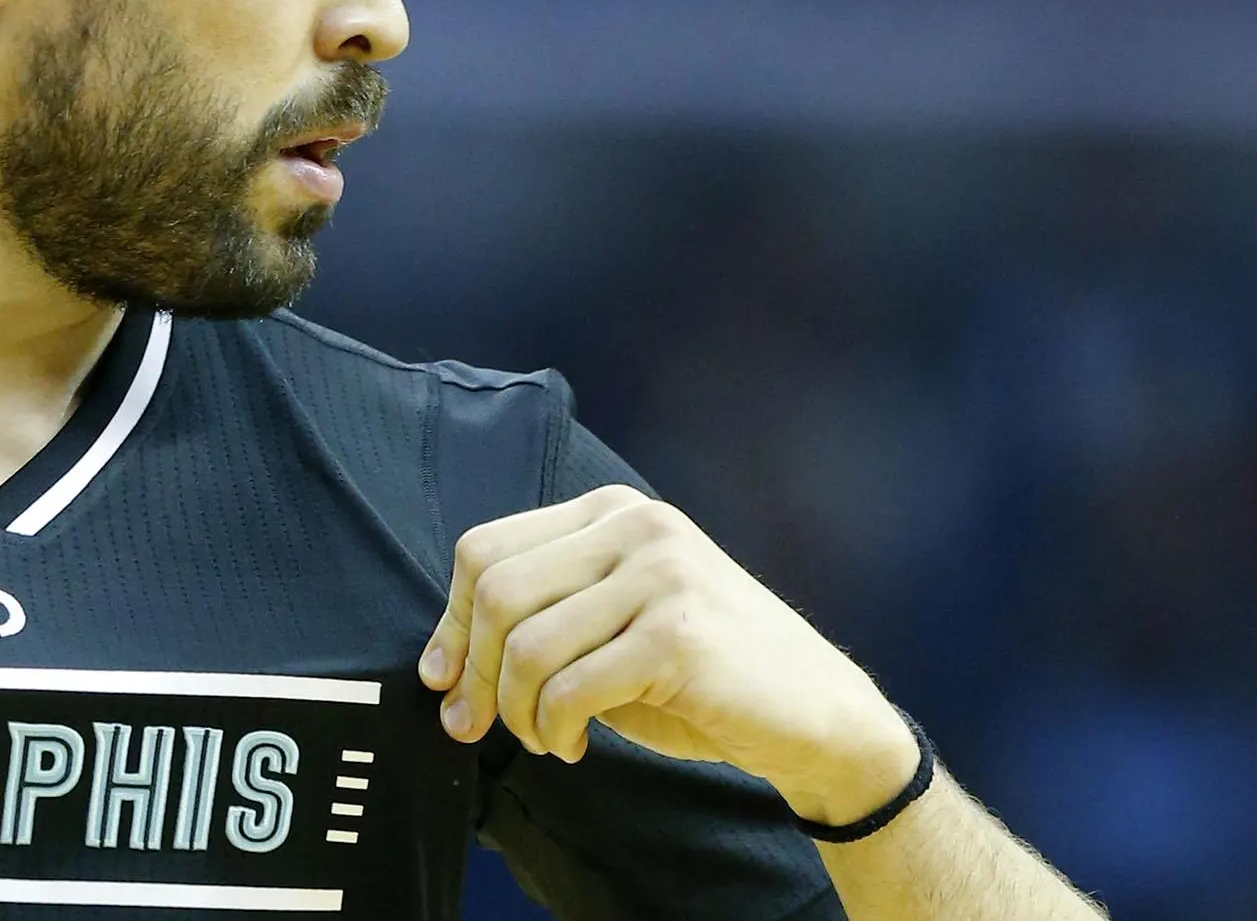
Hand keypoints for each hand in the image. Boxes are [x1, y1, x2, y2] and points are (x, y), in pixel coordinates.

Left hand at [418, 485, 917, 825]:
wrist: (817, 717)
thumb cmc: (701, 679)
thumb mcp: (609, 630)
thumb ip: (538, 625)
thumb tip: (439, 670)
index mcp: (612, 511)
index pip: (485, 549)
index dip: (451, 621)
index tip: (443, 680)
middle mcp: (636, 526)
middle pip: (496, 590)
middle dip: (474, 671)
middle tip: (477, 726)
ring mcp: (662, 574)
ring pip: (527, 643)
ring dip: (516, 710)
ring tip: (543, 738)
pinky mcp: (678, 634)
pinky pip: (570, 687)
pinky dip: (554, 729)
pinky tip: (573, 745)